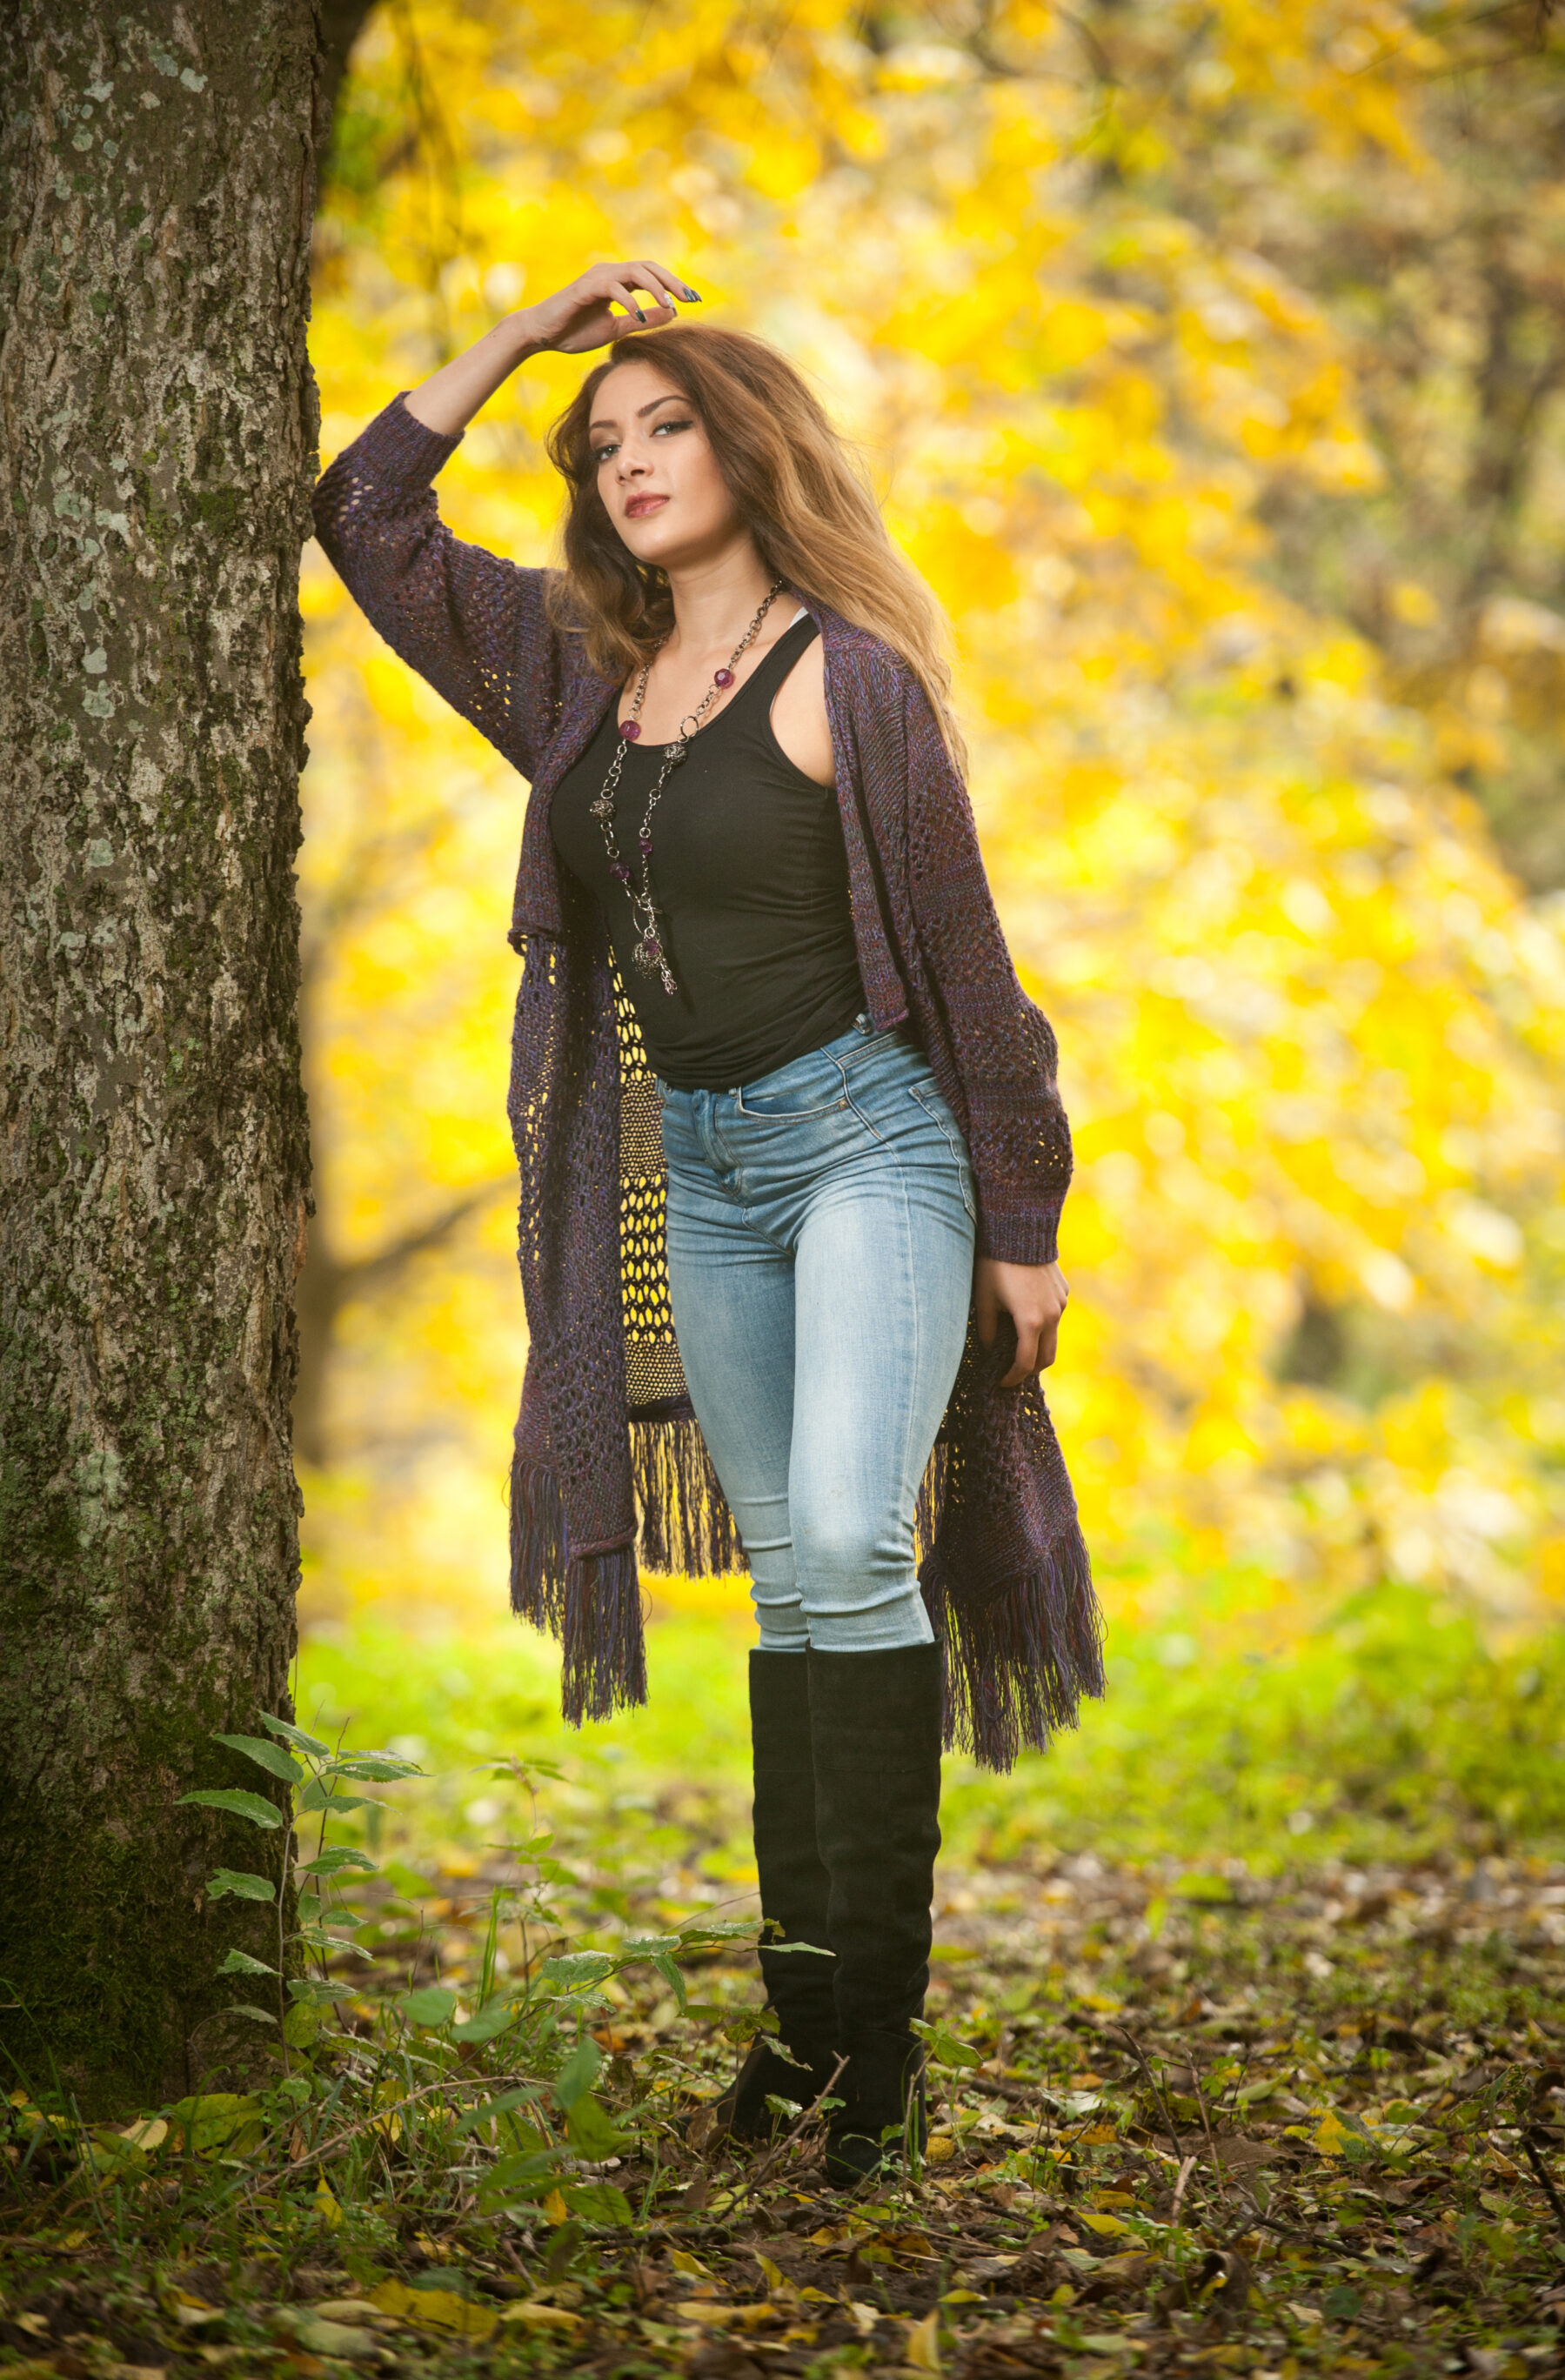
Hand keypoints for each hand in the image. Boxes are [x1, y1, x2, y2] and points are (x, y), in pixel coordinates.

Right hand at [521, 260, 695, 354]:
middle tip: (692, 298)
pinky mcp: (585, 287)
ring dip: (655, 287)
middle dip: (673, 282)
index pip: (653, 276)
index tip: (696, 300)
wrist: (543, 335)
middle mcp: (610, 273)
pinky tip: (639, 315)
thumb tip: (672, 314)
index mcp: (619, 281)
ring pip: (634, 272)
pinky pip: (613, 287)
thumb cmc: (577, 331)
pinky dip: (628, 299)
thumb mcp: (618, 329)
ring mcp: (597, 277)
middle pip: (649, 268)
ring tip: (671, 305)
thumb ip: (643, 319)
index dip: (675, 285)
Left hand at [975, 1257, 1068, 1386]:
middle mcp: (1052, 1315)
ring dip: (1037, 1345)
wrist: (1018, 1230)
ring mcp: (1061, 1302)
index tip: (1000, 1382)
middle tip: (1011, 1372)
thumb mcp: (984, 1300)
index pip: (1025, 1363)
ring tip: (1016, 1344)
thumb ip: (987, 1331)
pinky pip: (1055, 1314)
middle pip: (1047, 1357)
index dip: (1012, 1377)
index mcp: (1030, 1322)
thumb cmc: (995, 1266)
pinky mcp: (1063, 1291)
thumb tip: (989, 1350)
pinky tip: (1025, 1315)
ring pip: (1053, 1336)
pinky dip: (1043, 1324)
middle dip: (1029, 1370)